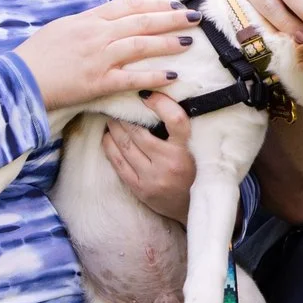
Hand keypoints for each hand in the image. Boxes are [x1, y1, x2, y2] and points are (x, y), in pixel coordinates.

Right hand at [13, 0, 198, 111]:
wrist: (18, 79)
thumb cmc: (37, 55)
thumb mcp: (62, 29)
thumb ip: (88, 24)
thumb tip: (106, 20)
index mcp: (89, 20)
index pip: (128, 6)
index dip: (154, 2)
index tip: (175, 0)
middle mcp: (97, 34)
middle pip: (141, 21)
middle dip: (171, 17)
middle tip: (195, 15)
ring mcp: (98, 58)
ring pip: (140, 45)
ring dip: (167, 42)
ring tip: (189, 41)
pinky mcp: (97, 82)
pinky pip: (131, 78)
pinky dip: (153, 76)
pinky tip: (172, 76)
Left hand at [101, 93, 194, 220]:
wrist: (190, 208)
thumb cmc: (194, 173)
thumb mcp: (194, 150)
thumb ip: (181, 131)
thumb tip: (159, 101)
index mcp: (187, 151)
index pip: (175, 120)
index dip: (161, 103)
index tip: (147, 94)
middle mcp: (169, 164)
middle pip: (140, 133)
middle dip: (125, 116)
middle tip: (118, 104)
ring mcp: (152, 178)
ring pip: (126, 146)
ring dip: (115, 129)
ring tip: (111, 118)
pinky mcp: (139, 189)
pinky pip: (118, 164)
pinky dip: (110, 147)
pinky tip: (107, 137)